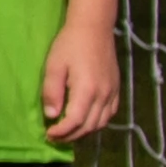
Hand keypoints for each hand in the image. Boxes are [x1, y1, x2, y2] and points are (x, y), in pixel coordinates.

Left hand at [42, 24, 121, 142]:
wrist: (94, 29)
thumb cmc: (69, 45)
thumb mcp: (53, 66)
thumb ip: (52, 92)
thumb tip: (51, 115)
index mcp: (87, 89)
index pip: (75, 121)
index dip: (61, 131)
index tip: (48, 134)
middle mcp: (104, 94)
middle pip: (89, 126)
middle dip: (71, 136)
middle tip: (54, 137)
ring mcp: (113, 92)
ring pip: (101, 123)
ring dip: (84, 132)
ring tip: (67, 132)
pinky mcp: (117, 89)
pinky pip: (110, 114)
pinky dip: (97, 122)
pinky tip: (85, 121)